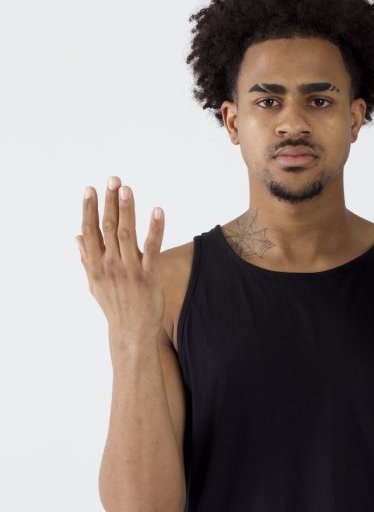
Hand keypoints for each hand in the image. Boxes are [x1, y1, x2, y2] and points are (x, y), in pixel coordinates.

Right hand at [75, 176, 165, 342]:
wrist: (131, 332)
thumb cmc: (115, 306)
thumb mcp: (94, 284)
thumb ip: (86, 259)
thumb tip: (77, 237)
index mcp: (96, 265)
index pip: (90, 231)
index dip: (89, 209)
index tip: (89, 189)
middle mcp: (110, 265)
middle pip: (108, 227)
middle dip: (109, 202)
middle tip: (113, 180)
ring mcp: (129, 270)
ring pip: (127, 233)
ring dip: (127, 209)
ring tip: (127, 189)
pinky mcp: (148, 276)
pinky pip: (153, 248)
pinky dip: (155, 229)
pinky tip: (158, 211)